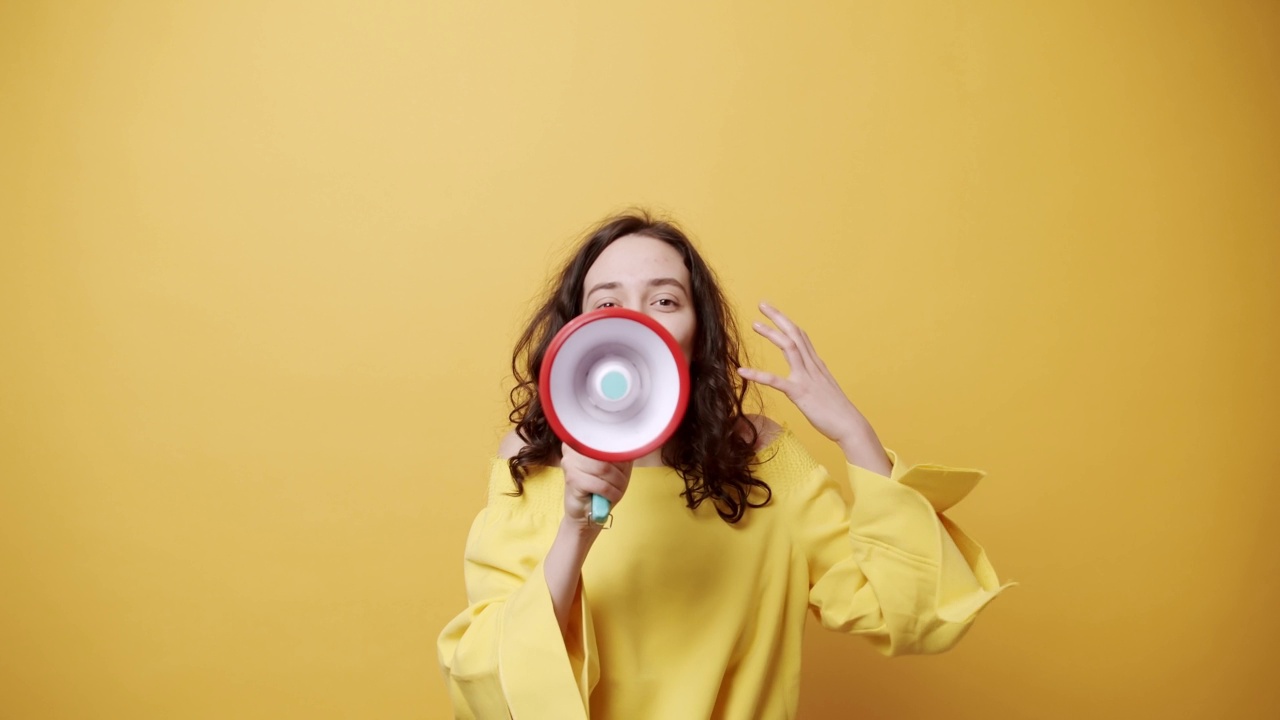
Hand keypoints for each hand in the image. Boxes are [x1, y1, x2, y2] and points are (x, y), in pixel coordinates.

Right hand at [560, 443, 631, 530]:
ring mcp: (571, 463)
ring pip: (605, 469)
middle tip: (621, 481)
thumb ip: (621, 453)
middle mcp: (574, 448)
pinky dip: (612, 493)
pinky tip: (611, 496)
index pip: (608, 439)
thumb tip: (632, 445)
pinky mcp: (573, 480)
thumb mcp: (617, 467)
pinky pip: (601, 485)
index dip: (621, 453)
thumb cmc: (601, 487)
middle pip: (607, 453)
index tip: (623, 464)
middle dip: (620, 470)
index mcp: (585, 439)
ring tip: (616, 489)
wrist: (585, 512)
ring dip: (617, 483)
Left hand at [737, 302, 867, 448]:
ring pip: (788, 347)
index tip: (774, 311)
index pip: (801, 336)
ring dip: (771, 334)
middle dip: (778, 318)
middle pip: (795, 334)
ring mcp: (806, 378)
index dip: (787, 322)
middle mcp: (812, 366)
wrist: (850, 426)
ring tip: (755, 324)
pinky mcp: (800, 393)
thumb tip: (808, 373)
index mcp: (817, 365)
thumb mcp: (825, 389)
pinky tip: (742, 371)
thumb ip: (815, 378)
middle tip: (762, 304)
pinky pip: (775, 381)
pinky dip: (757, 374)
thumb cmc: (838, 412)